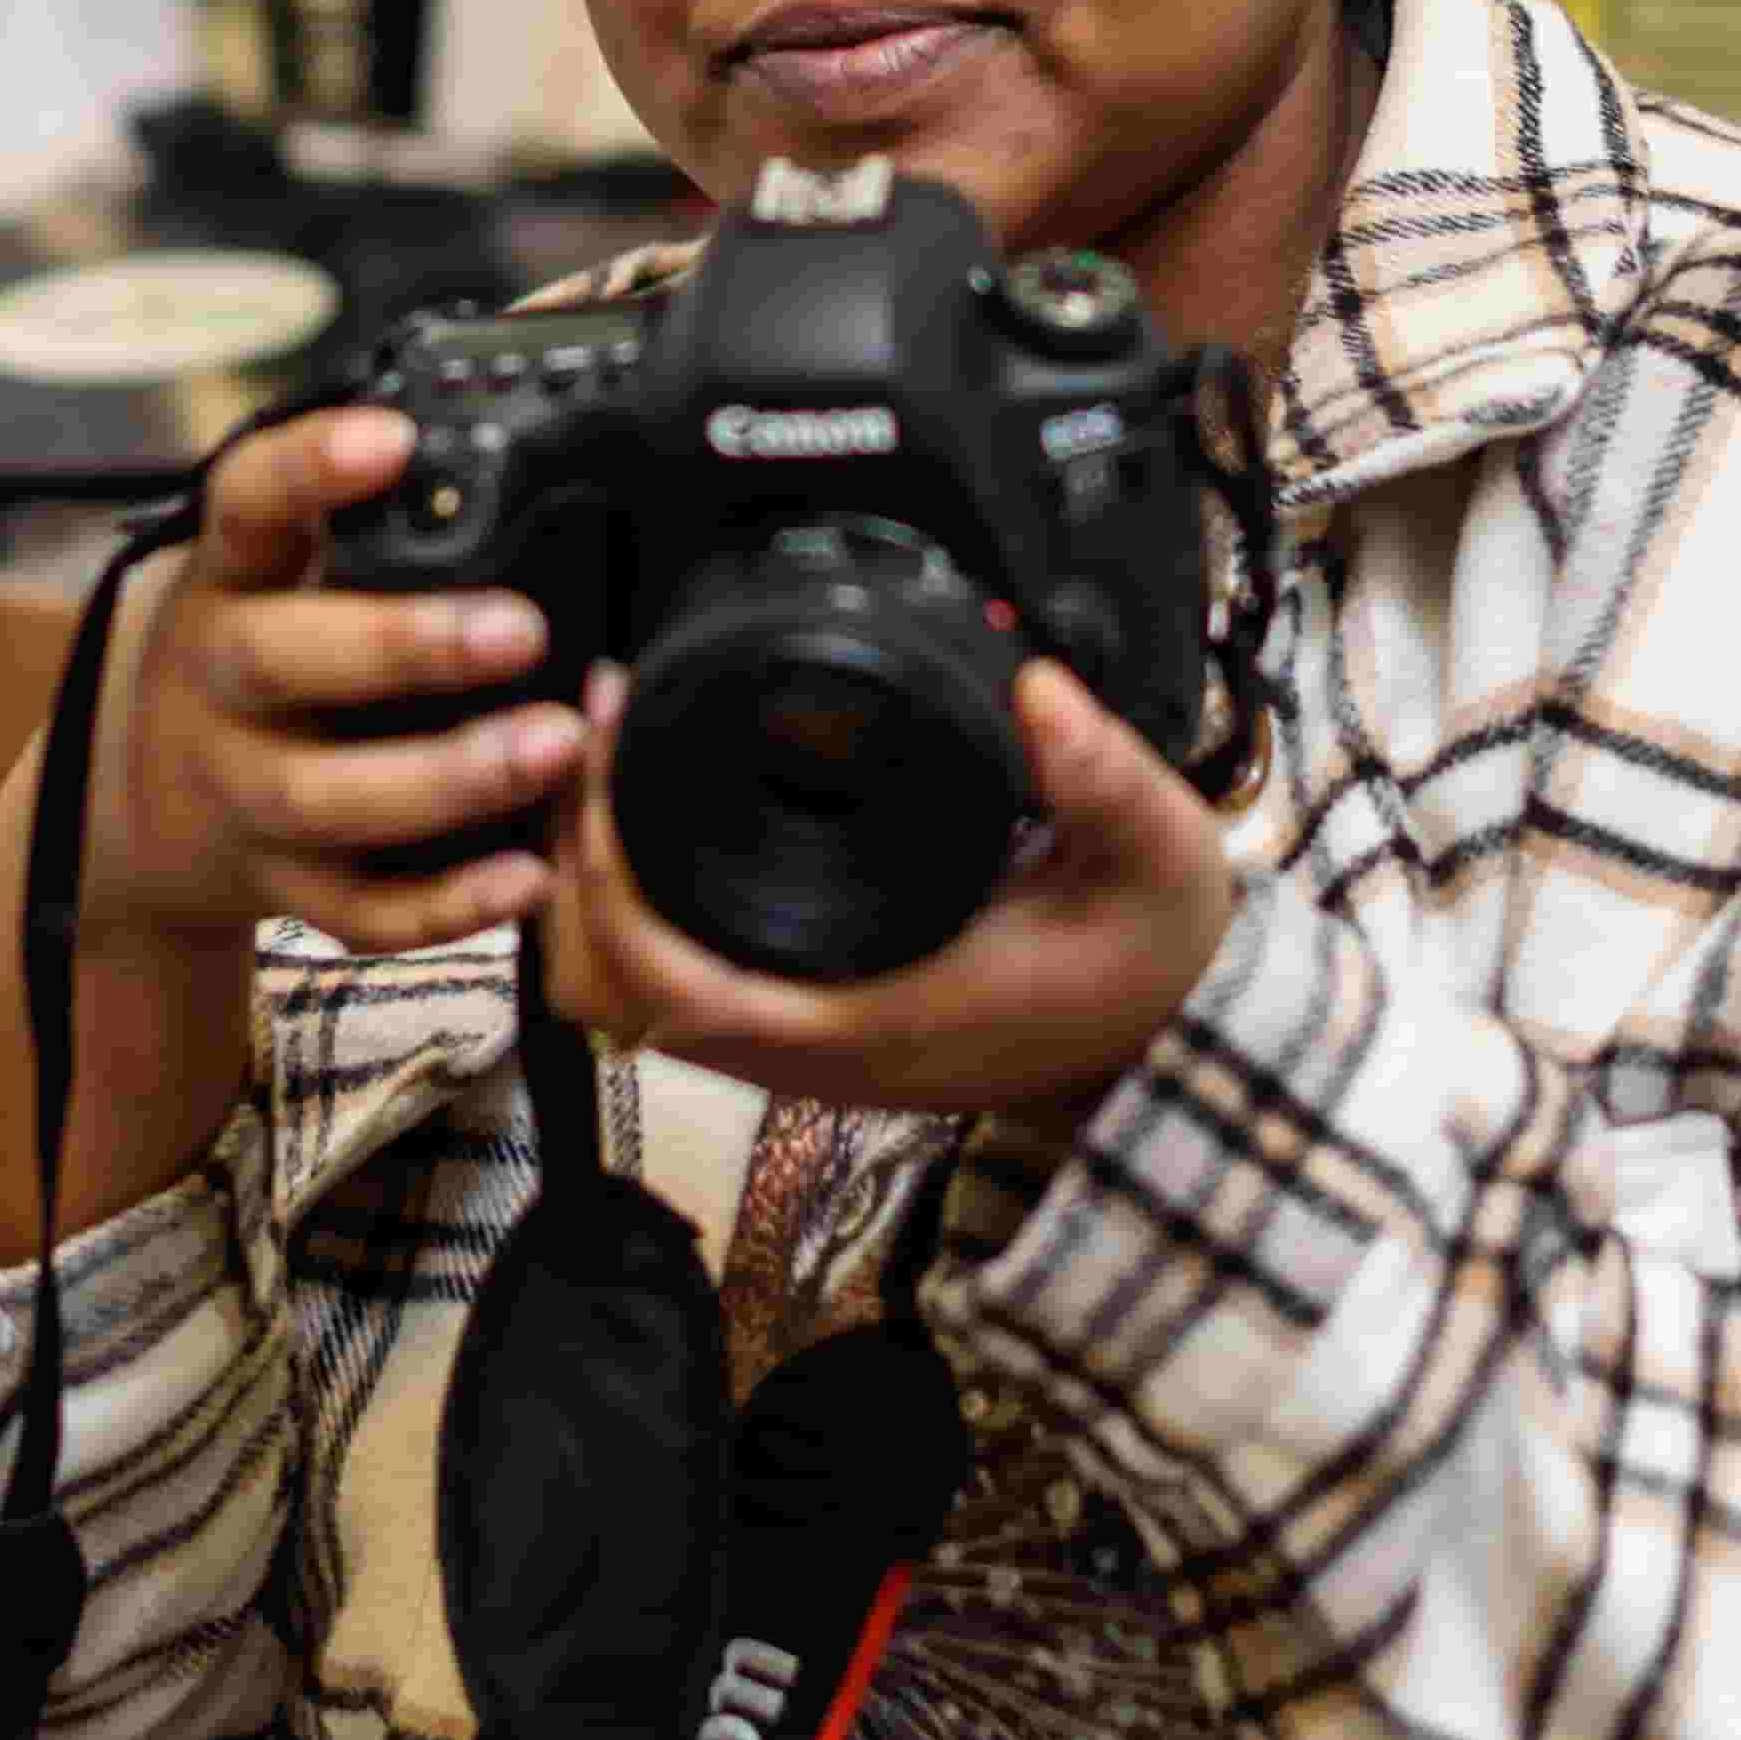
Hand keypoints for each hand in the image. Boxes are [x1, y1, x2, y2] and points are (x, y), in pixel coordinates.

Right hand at [85, 408, 584, 955]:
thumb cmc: (261, 651)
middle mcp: (218, 678)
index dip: (309, 468)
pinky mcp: (275, 884)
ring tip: (557, 745)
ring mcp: (238, 789)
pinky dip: (443, 905)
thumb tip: (537, 397)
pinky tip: (528, 875)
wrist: (143, 807)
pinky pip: (355, 909)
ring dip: (446, 777)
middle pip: (282, 659)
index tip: (392, 439)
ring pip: (325, 796)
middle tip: (521, 629)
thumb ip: (369, 512)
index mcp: (230, 576)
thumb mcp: (278, 569)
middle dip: (404, 646)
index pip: (248, 502)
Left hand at [536, 657, 1239, 1120]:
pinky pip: (669, 989)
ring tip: (611, 765)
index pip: (665, 972)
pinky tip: (661, 820)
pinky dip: (635, 915)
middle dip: (567, 863)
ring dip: (592, 892)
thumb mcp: (1152, 854)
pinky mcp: (807, 1030)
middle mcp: (812, 1048)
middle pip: (603, 990)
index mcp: (869, 1012)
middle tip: (591, 736)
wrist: (1173, 1044)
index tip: (611, 736)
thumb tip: (1039, 690)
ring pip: (624, 997)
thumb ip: (1102, 774)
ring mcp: (801, 1049)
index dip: (602, 861)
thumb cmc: (1150, 959)